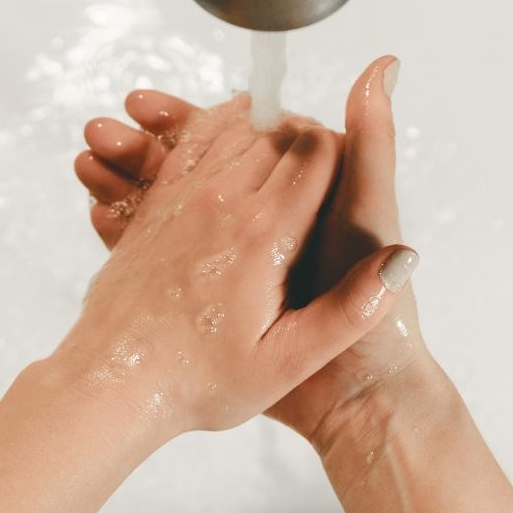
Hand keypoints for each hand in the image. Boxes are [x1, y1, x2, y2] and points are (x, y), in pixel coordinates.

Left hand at [61, 93, 417, 438]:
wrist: (112, 384)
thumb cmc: (200, 382)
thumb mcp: (286, 363)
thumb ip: (349, 312)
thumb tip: (400, 261)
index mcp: (264, 235)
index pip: (318, 151)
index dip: (342, 151)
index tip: (348, 174)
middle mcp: (222, 203)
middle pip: (278, 130)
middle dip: (306, 139)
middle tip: (319, 170)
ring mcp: (183, 198)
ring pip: (233, 128)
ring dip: (263, 132)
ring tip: (282, 156)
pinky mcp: (156, 206)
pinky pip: (190, 143)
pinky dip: (215, 133)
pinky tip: (230, 150)